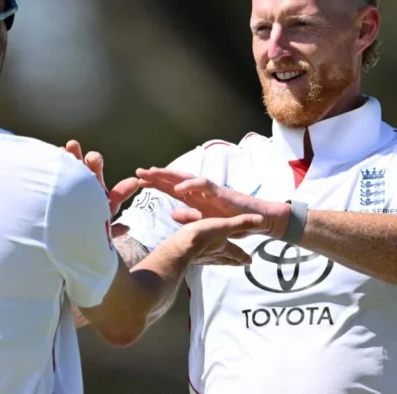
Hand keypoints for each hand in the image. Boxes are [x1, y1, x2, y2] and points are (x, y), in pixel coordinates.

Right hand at [64, 140, 138, 236]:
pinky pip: (61, 171)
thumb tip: (127, 227)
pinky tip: (57, 152)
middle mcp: (91, 190)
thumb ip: (112, 231)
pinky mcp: (60, 183)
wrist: (62, 237)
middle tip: (93, 158)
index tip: (134, 182)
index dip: (125, 189)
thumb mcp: (99, 234)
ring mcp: (75, 184)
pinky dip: (60, 161)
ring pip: (77, 168)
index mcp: (104, 203)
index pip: (116, 195)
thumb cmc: (85, 236)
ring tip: (71, 145)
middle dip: (95, 164)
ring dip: (75, 156)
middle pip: (95, 174)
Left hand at [136, 167, 289, 238]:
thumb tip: (171, 215)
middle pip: (175, 180)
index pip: (172, 189)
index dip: (156, 185)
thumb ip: (190, 218)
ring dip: (169, 176)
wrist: (258, 220)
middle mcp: (201, 192)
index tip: (138, 182)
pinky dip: (191, 185)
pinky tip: (178, 188)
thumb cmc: (233, 221)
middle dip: (157, 176)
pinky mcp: (222, 193)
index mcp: (196, 199)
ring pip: (187, 178)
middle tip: (138, 173)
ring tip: (153, 174)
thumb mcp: (207, 223)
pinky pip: (205, 186)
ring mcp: (211, 191)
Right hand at [171, 214, 269, 265]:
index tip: (250, 262)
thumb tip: (262, 220)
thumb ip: (241, 223)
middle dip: (233, 261)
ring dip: (219, 261)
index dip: (243, 256)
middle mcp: (214, 254)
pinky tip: (200, 257)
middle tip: (240, 264)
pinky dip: (204, 258)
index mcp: (223, 247)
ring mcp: (201, 258)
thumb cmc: (202, 235)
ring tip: (222, 261)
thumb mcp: (223, 226)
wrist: (179, 247)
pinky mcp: (190, 258)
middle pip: (226, 259)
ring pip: (214, 260)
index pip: (236, 252)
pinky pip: (200, 258)